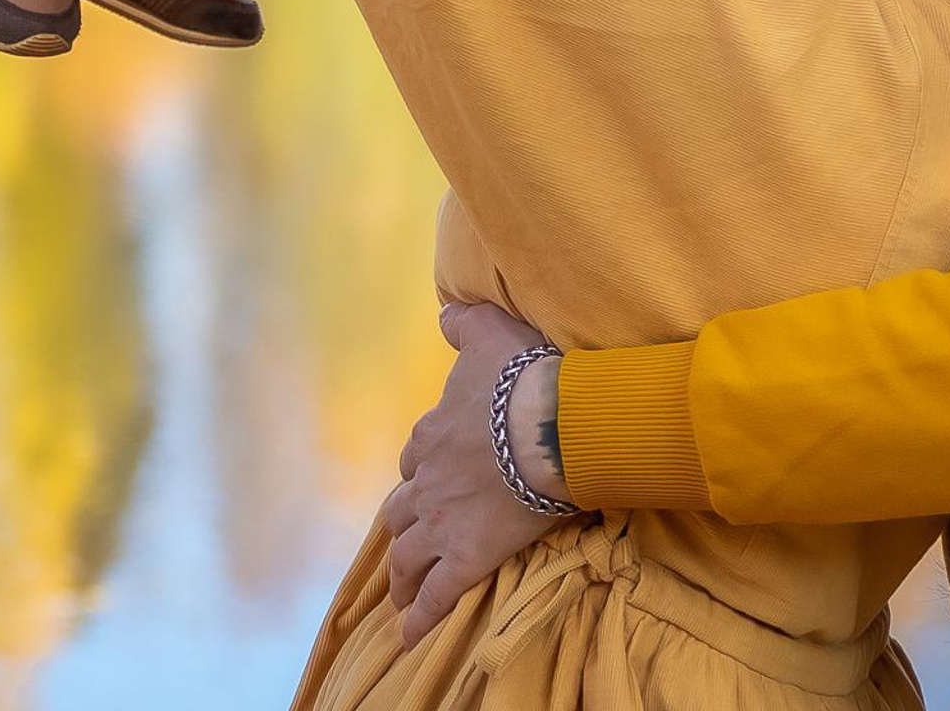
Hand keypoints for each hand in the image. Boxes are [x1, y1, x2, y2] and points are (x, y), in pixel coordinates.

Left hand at [380, 302, 565, 644]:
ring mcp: (442, 523)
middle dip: (403, 524)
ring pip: (407, 556)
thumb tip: (447, 311)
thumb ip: (464, 323)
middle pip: (401, 510)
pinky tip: (409, 638)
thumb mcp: (489, 332)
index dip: (423, 466)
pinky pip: (436, 597)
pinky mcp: (466, 558)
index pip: (416, 456)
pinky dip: (419, 619)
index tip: (432, 473)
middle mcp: (427, 481)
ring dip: (401, 575)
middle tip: (409, 538)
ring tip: (400, 593)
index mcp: (433, 433)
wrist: (549, 423)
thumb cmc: (523, 375)